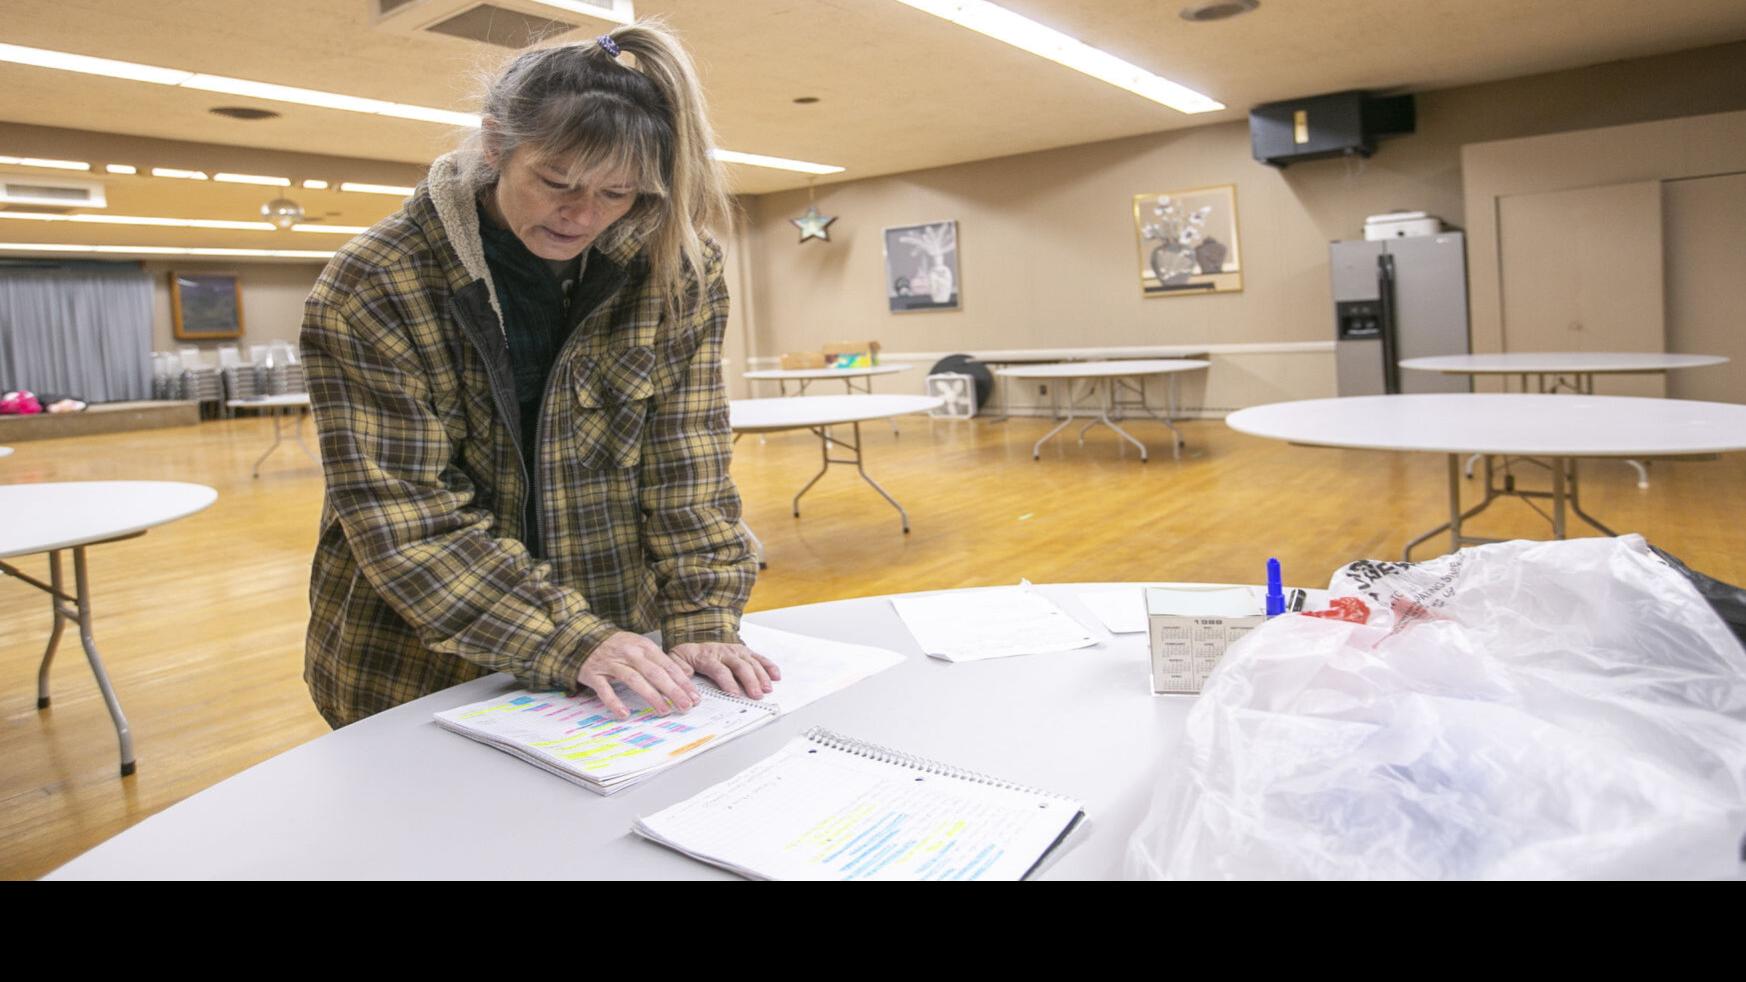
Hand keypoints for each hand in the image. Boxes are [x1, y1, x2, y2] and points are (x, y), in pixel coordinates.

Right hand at [577, 631, 700, 719]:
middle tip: (685, 706)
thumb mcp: (640, 647)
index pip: (668, 666)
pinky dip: (614, 702)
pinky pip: (605, 690)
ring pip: (635, 680)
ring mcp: (612, 663)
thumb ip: (659, 661)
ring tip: (664, 710)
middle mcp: (630, 654)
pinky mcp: (594, 674)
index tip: (694, 697)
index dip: (682, 682)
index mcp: (644, 647)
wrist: (582, 637)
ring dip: (651, 696)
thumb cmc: (616, 646)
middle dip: (673, 691)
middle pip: (655, 673)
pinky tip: (624, 714)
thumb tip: (683, 677)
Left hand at [669, 642, 780, 699]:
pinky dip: (768, 666)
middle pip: (740, 666)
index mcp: (707, 656)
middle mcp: (724, 652)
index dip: (727, 682)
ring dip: (761, 676)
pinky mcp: (744, 652)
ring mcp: (736, 651)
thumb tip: (685, 682)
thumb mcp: (676, 660)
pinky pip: (758, 658)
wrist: (693, 638)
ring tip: (767, 689)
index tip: (734, 694)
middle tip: (756, 695)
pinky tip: (776, 676)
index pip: (719, 669)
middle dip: (750, 681)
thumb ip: (679, 670)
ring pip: (751, 662)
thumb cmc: (688, 654)